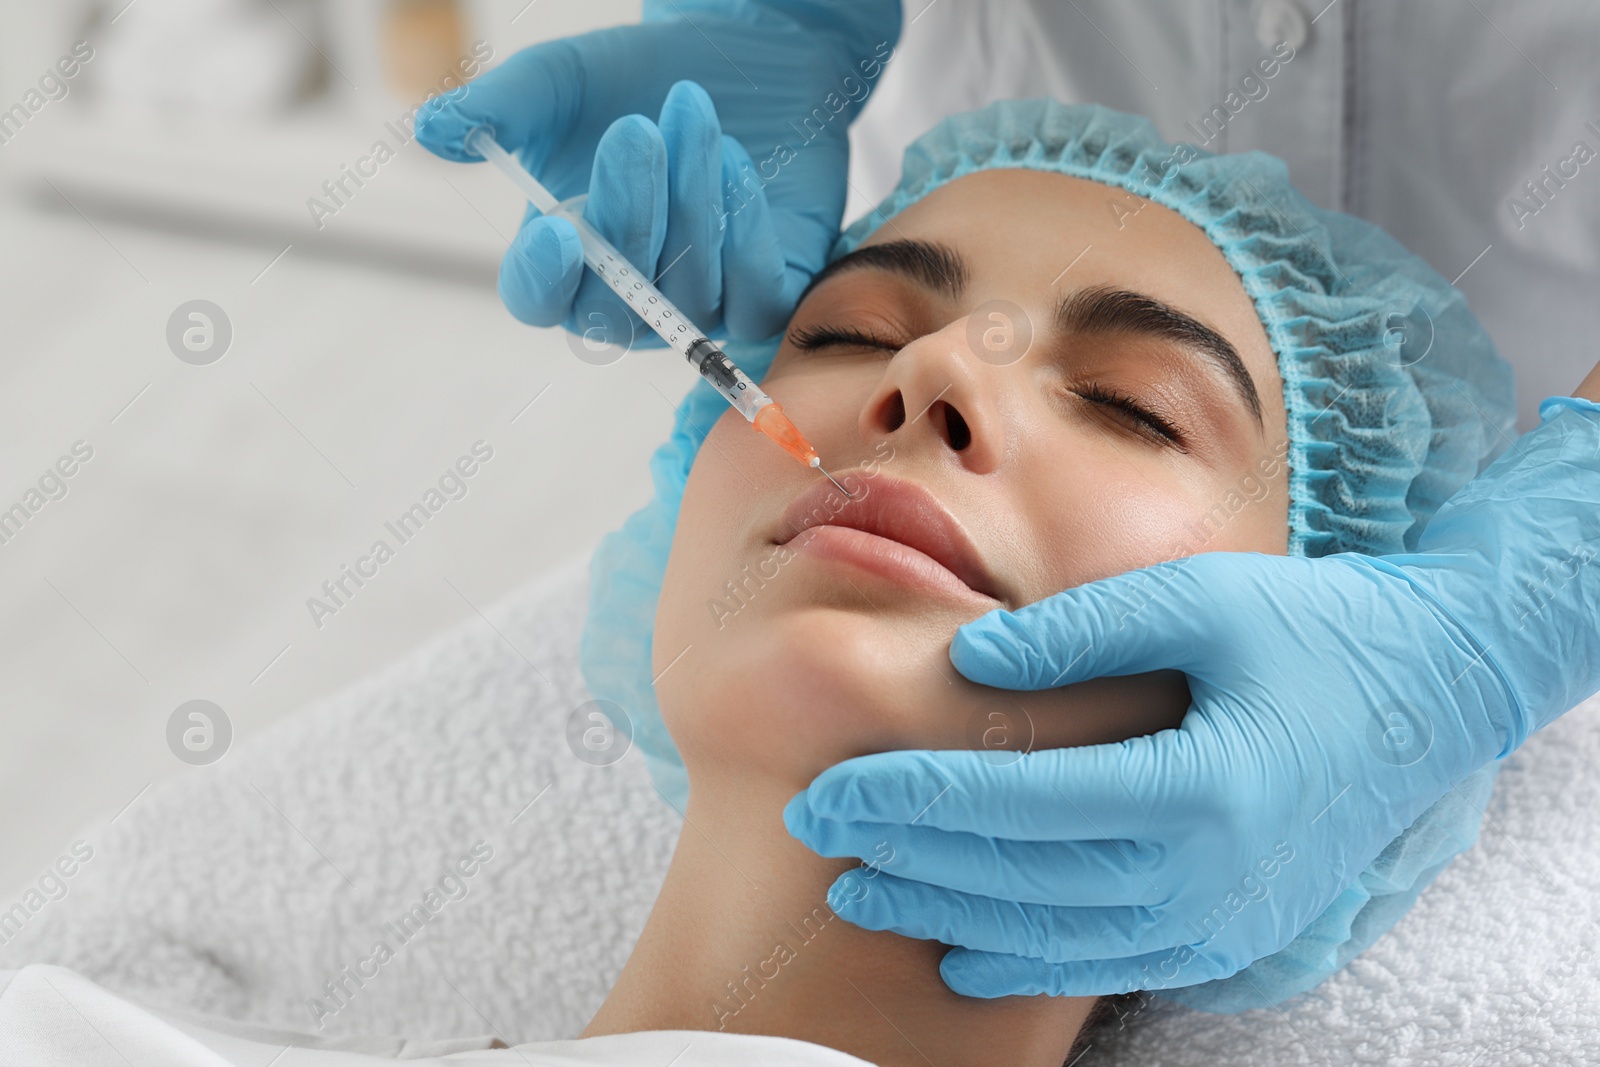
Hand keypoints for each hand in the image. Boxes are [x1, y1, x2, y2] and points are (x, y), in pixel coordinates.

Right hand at [415, 2, 899, 342]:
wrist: (737, 54)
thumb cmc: (636, 78)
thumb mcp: (559, 82)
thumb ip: (499, 109)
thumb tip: (431, 130)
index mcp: (564, 262)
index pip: (540, 301)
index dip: (543, 279)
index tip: (556, 229)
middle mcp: (629, 299)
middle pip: (615, 306)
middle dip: (626, 219)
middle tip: (634, 130)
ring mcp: (700, 304)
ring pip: (689, 294)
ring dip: (688, 200)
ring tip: (691, 110)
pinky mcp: (766, 293)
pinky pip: (755, 299)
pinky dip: (743, 232)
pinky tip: (733, 161)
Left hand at [785, 396, 1599, 995]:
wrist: (1429, 695)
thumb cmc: (1314, 631)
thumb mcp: (1203, 599)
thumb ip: (1082, 629)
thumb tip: (969, 660)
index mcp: (1202, 786)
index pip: (1020, 803)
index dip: (914, 799)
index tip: (830, 788)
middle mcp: (1210, 875)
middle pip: (1022, 880)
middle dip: (907, 861)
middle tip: (819, 835)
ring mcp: (1223, 919)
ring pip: (1052, 937)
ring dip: (947, 916)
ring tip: (863, 892)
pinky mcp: (1229, 936)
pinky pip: (1106, 964)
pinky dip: (1024, 962)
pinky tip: (959, 950)